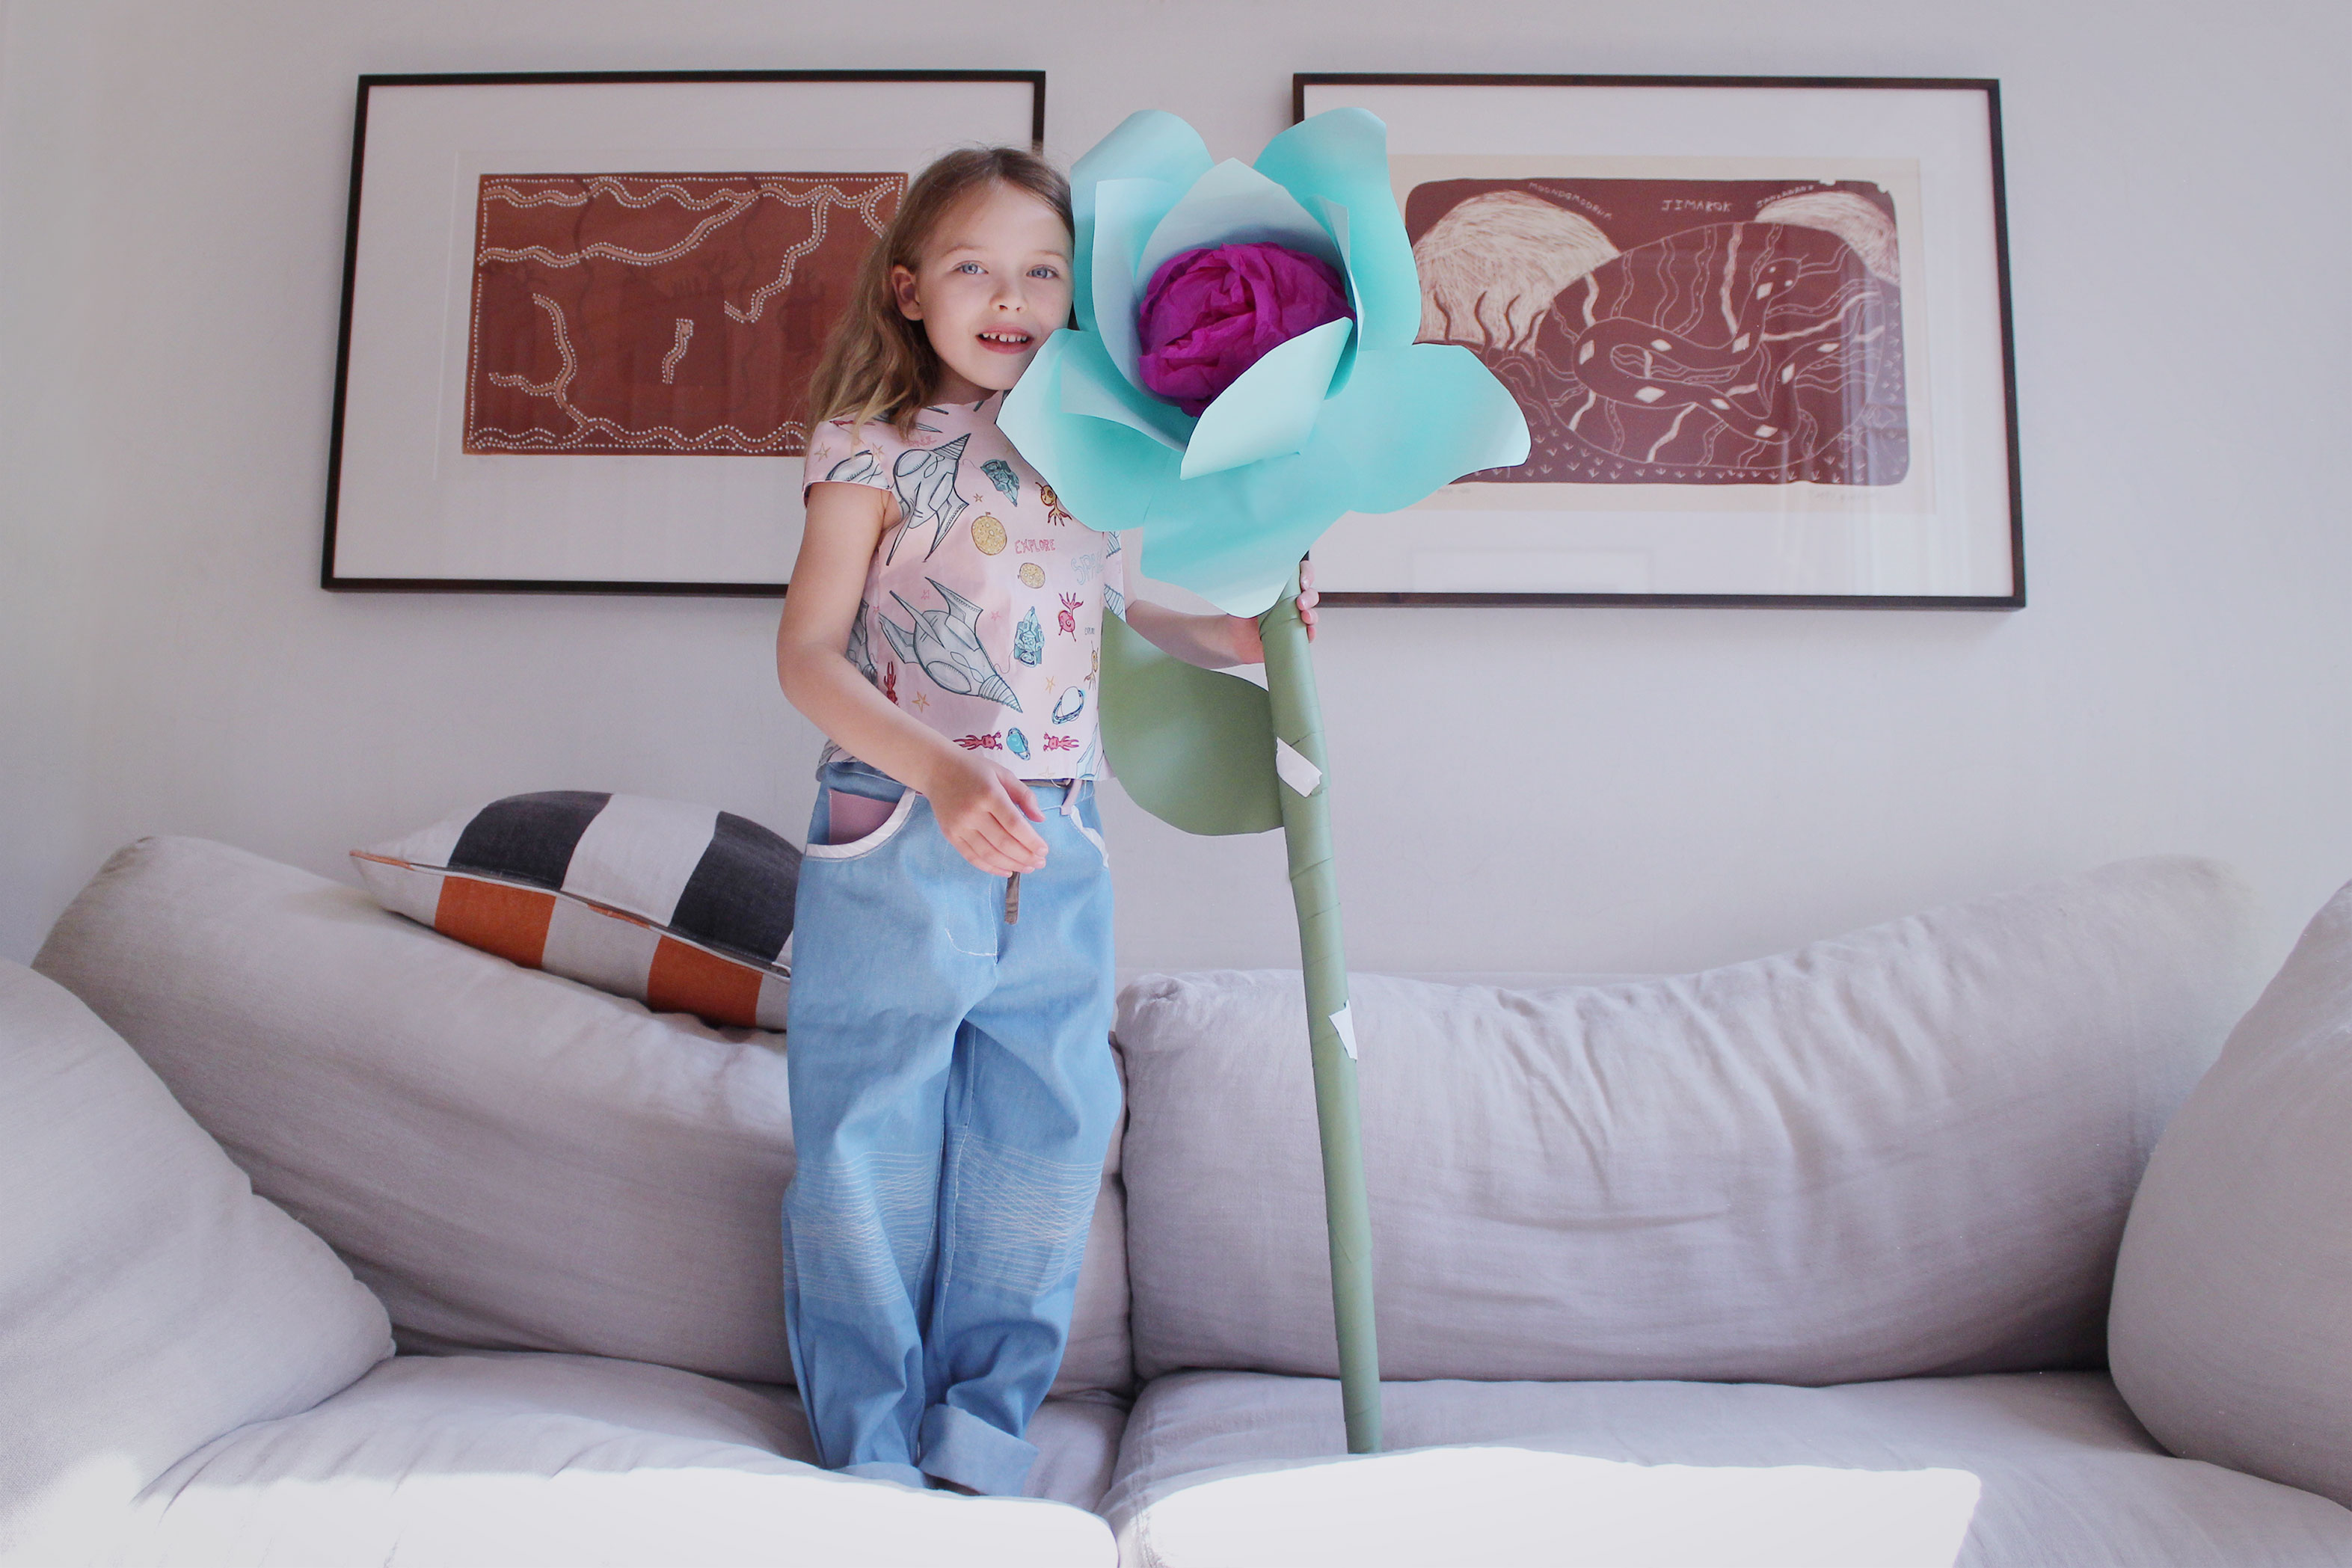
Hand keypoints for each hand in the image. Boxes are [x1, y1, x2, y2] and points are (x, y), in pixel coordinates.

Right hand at [923, 752, 1047, 875]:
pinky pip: (972, 857)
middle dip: (1025, 857)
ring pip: (988, 854)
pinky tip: (1006, 871)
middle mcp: (973, 812)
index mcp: (989, 794)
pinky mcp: (950, 834)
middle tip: (1040, 863)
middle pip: (1003, 843)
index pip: (1014, 824)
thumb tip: (1040, 819)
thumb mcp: (1003, 773)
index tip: (1044, 850)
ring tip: (1027, 868)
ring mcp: (959, 825)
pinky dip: (991, 868)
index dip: (1031, 841)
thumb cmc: (974, 770)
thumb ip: (1024, 795)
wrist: (936, 769)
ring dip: (1011, 865)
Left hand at [1222, 558, 1318, 662]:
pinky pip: (1308, 634)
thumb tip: (1259, 578)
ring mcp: (1293, 619)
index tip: (1302, 582)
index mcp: (1281, 587)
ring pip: (1312, 613)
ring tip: (1304, 617)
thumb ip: (1252, 587)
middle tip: (1300, 603)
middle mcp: (1290, 602)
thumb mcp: (1243, 598)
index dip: (1307, 574)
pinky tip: (1308, 632)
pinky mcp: (1293, 636)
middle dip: (1309, 597)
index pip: (1301, 573)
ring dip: (1312, 614)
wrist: (1234, 641)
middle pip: (1310, 594)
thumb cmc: (1239, 615)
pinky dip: (1311, 633)